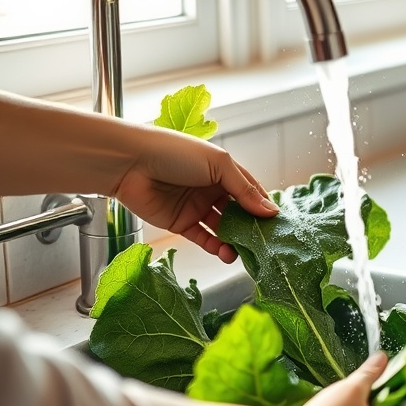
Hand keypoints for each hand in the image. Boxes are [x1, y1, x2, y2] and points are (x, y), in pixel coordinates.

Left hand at [113, 125, 278, 262]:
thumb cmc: (174, 152)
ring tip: (243, 252)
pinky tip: (225, 253)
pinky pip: (203, 238)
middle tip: (263, 243)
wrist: (129, 163)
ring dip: (234, 240)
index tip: (276, 223)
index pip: (251, 191)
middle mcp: (212, 189)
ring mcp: (197, 206)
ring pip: (223, 228)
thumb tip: (270, 211)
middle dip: (251, 227)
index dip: (263, 206)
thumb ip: (244, 190)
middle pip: (238, 212)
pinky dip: (215, 247)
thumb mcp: (218, 165)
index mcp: (224, 171)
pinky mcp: (181, 223)